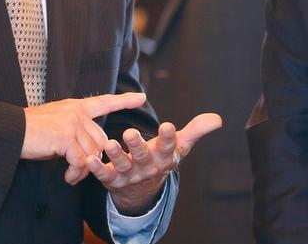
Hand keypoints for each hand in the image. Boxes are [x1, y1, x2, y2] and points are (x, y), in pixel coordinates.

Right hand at [21, 92, 148, 184]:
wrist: (10, 132)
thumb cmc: (30, 132)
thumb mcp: (56, 126)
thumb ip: (74, 133)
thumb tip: (87, 154)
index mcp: (75, 107)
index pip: (104, 101)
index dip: (124, 100)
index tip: (141, 97)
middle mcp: (76, 112)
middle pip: (100, 139)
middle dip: (94, 158)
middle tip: (79, 171)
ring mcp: (72, 123)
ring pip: (92, 152)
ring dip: (84, 169)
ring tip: (72, 176)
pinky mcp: (65, 137)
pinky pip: (81, 161)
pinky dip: (76, 172)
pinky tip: (68, 177)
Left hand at [89, 113, 222, 214]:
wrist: (144, 190)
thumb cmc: (162, 158)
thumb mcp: (180, 146)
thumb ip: (196, 130)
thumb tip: (218, 118)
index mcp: (165, 157)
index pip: (169, 147)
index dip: (168, 138)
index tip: (167, 126)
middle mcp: (148, 167)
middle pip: (143, 156)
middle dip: (137, 146)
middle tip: (130, 132)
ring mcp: (130, 174)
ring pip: (123, 165)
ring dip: (116, 155)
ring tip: (109, 143)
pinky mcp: (112, 179)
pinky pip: (104, 175)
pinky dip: (96, 168)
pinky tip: (89, 159)